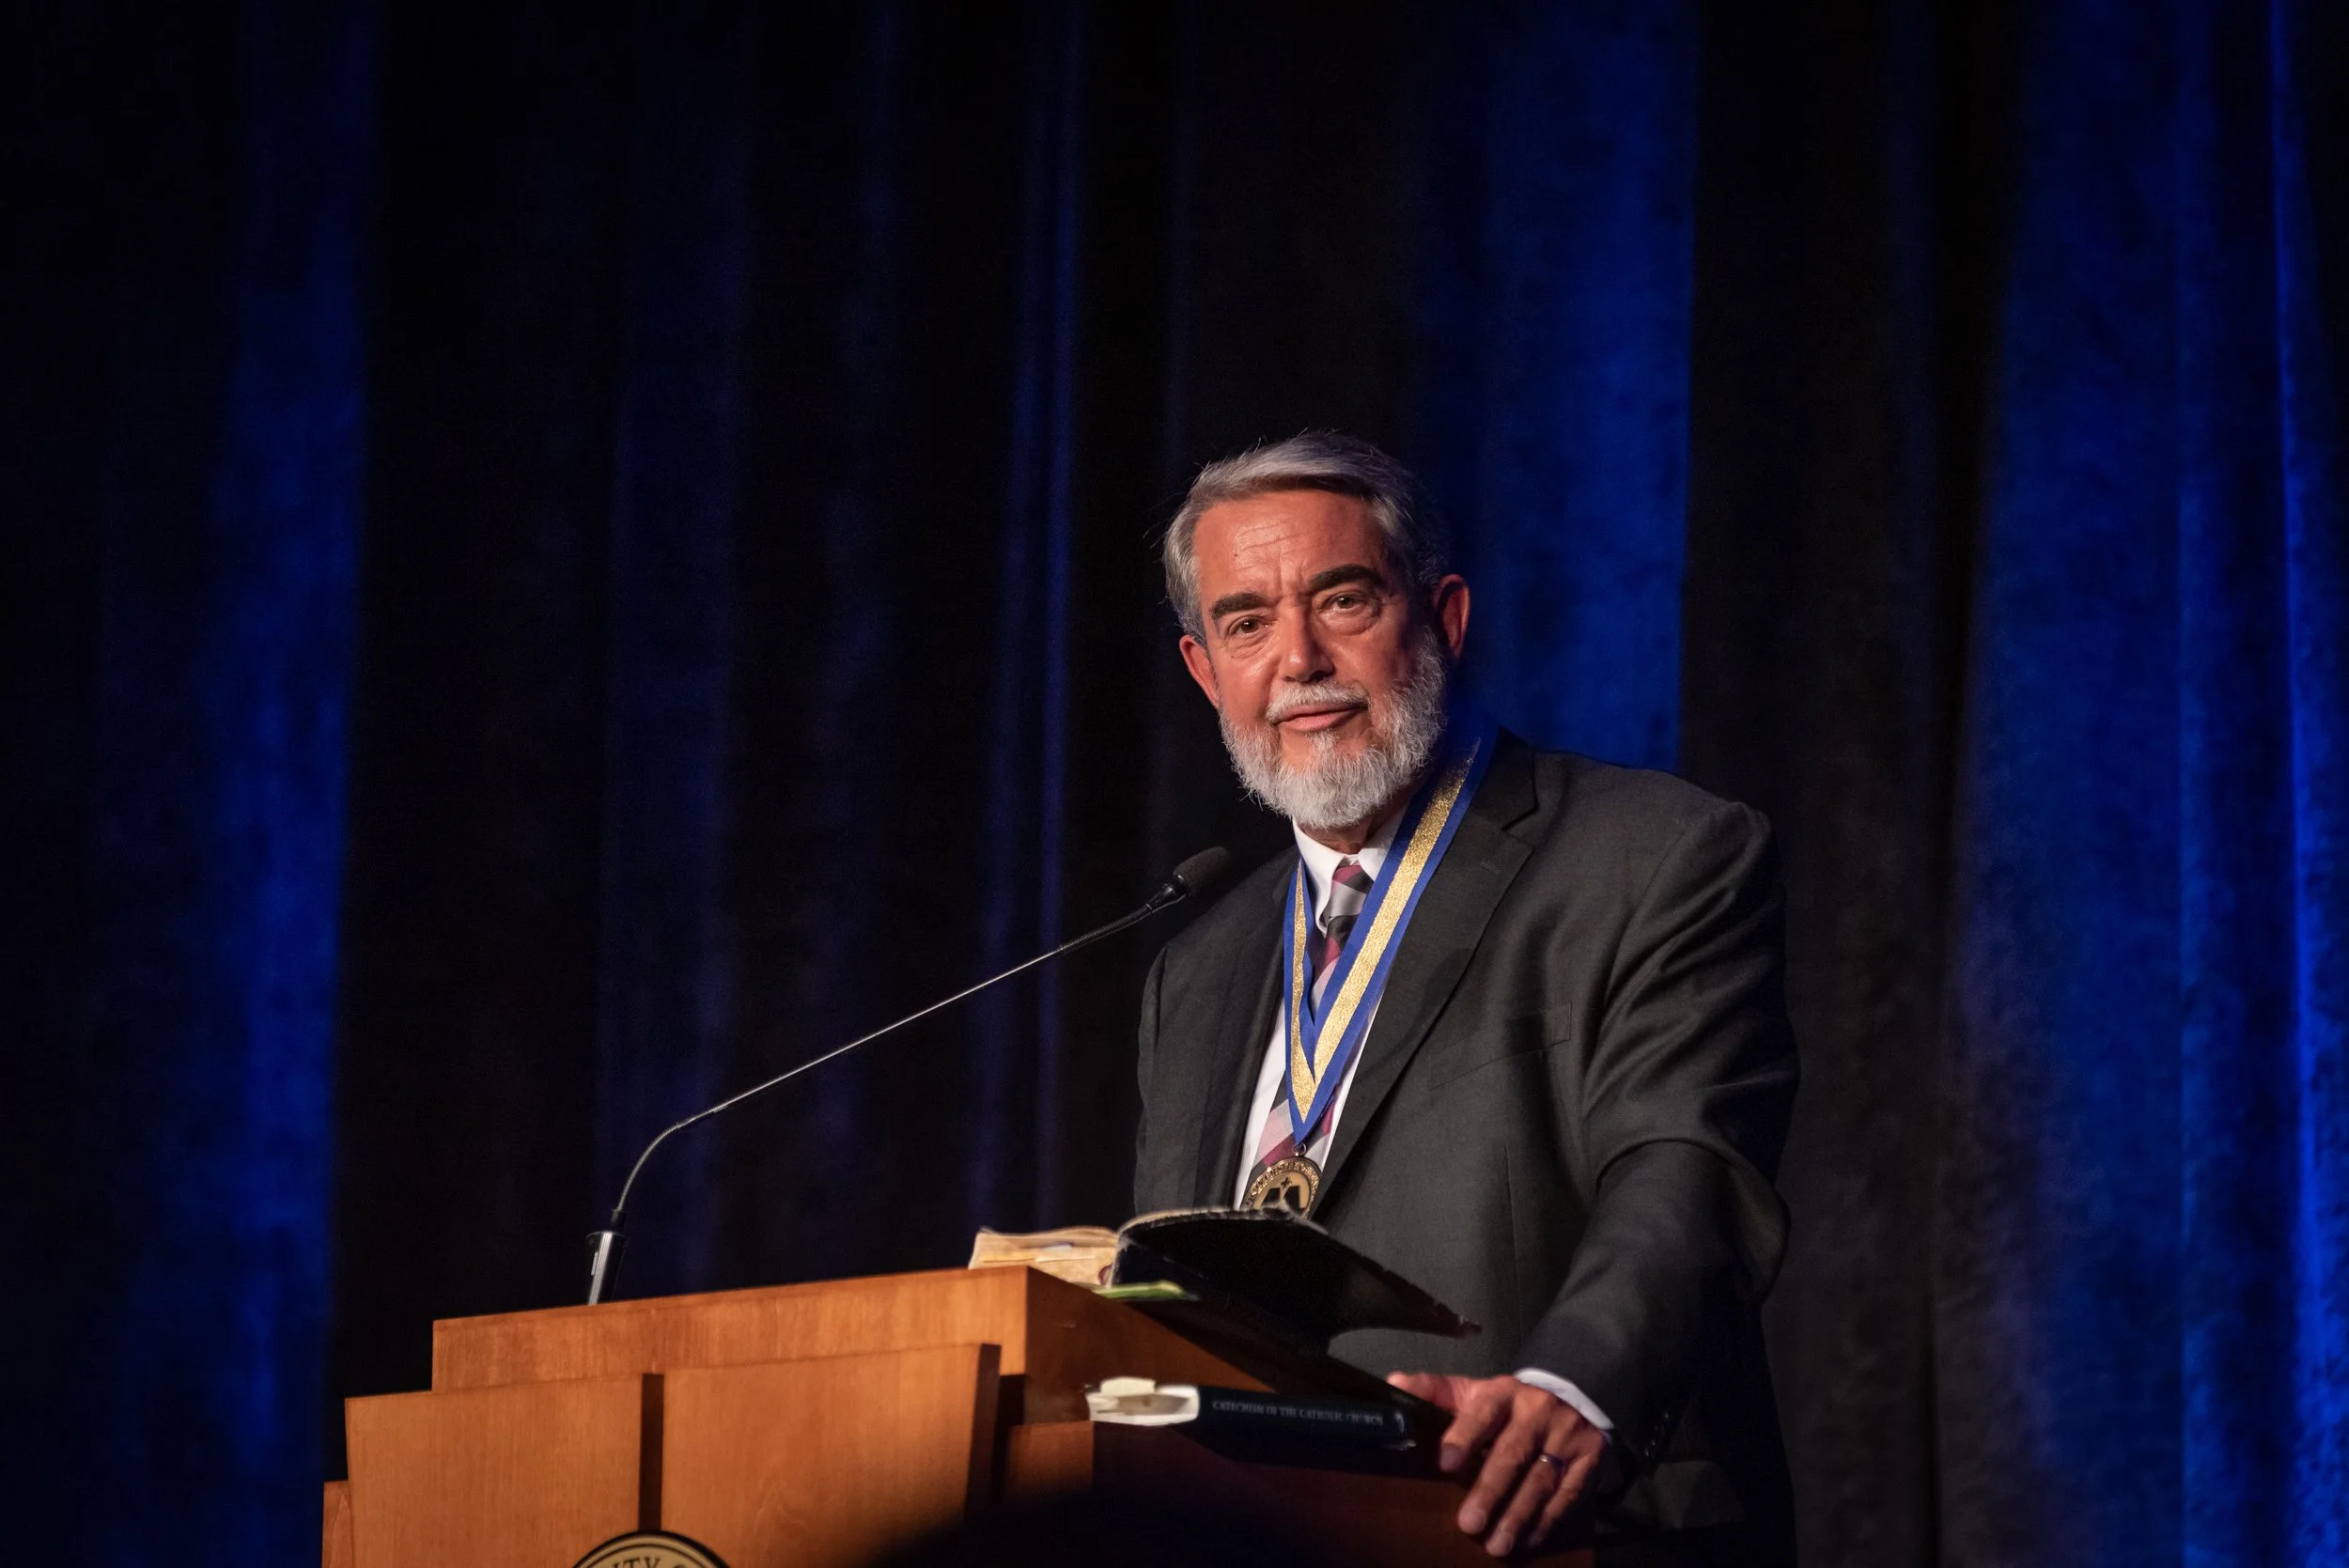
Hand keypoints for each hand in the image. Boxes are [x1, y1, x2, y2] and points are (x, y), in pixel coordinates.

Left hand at [1386, 1371, 1609, 1557]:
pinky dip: (1546, 1520)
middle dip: (1489, 1490)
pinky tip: (1527, 1540)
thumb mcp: (1473, 1391)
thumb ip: (1435, 1391)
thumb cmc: (1508, 1404)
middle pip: (1511, 1453)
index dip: (1463, 1435)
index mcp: (1503, 1393)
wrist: (1573, 1394)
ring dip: (1517, 1515)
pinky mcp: (1590, 1457)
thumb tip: (1393, 1385)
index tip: (1445, 1463)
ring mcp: (1567, 1435)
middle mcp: (1537, 1411)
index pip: (1481, 1413)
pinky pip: (1567, 1494)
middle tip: (1469, 1524)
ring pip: (1540, 1479)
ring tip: (1496, 1544)